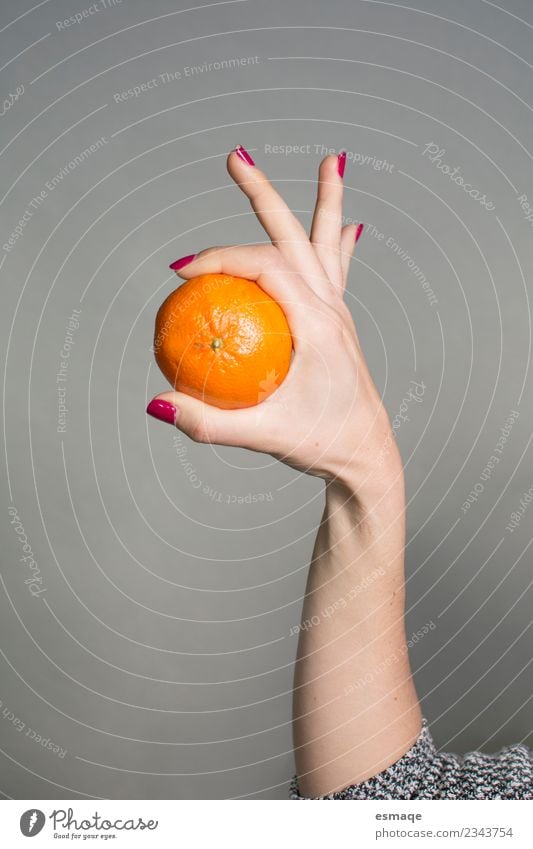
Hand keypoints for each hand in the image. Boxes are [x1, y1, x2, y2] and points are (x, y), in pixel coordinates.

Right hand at [148, 146, 399, 499]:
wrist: (367, 455)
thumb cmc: (321, 444)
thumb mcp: (263, 437)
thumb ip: (208, 424)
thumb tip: (157, 402)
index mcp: (317, 326)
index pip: (266, 268)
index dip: (221, 258)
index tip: (183, 272)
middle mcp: (331, 309)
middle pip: (295, 236)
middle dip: (263, 193)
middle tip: (236, 156)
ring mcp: (338, 313)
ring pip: (325, 244)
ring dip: (324, 201)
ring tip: (332, 161)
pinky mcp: (338, 324)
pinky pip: (336, 272)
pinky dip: (338, 243)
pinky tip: (348, 226)